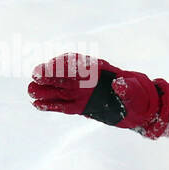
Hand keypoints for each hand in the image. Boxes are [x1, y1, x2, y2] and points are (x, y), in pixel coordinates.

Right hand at [29, 53, 168, 137]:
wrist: (137, 105)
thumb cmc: (137, 94)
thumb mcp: (135, 90)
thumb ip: (127, 88)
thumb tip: (119, 85)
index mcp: (97, 70)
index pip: (77, 64)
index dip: (64, 64)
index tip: (53, 65)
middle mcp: (85, 79)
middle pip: (63, 75)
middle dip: (49, 74)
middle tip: (36, 77)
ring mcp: (81, 92)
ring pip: (59, 89)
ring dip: (45, 90)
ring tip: (31, 92)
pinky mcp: (79, 106)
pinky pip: (62, 105)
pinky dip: (51, 105)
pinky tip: (37, 105)